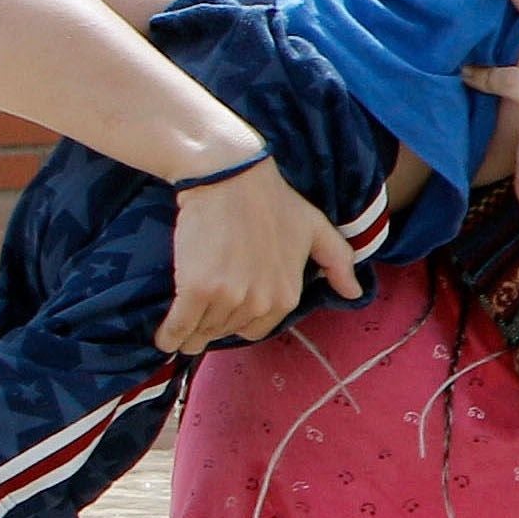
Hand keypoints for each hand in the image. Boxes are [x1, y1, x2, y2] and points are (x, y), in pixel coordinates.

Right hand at [158, 155, 361, 352]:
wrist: (231, 179)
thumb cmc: (274, 201)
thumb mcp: (316, 229)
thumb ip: (338, 262)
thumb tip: (354, 294)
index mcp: (287, 295)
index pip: (256, 329)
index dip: (239, 321)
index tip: (225, 312)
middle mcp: (260, 301)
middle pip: (227, 331)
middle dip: (213, 326)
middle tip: (200, 316)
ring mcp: (228, 296)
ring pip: (203, 331)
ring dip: (190, 334)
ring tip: (179, 331)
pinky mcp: (196, 289)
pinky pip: (180, 325)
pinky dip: (170, 335)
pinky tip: (164, 338)